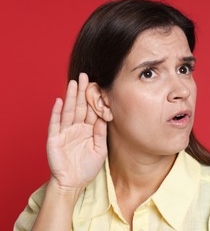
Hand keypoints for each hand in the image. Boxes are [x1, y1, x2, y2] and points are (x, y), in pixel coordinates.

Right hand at [46, 73, 106, 189]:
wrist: (73, 183)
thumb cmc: (87, 167)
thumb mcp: (100, 148)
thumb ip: (101, 132)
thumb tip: (106, 115)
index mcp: (87, 129)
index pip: (91, 111)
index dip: (94, 99)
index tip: (99, 84)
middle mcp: (76, 128)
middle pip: (79, 106)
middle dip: (82, 91)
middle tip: (85, 76)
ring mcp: (64, 132)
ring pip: (68, 111)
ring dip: (70, 97)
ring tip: (74, 82)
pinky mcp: (54, 139)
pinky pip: (55, 123)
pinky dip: (56, 112)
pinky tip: (59, 101)